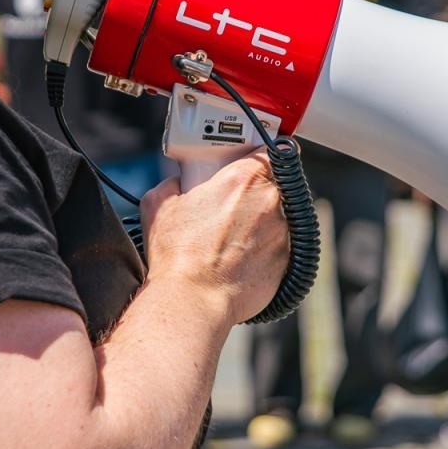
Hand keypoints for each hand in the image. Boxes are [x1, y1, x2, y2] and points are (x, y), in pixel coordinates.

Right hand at [138, 149, 289, 325]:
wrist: (194, 299)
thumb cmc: (177, 255)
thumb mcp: (159, 204)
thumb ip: (174, 182)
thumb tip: (180, 181)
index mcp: (243, 178)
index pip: (268, 149)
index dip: (257, 155)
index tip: (248, 162)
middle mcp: (270, 200)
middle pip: (275, 182)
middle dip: (257, 188)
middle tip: (233, 201)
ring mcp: (283, 231)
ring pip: (280, 214)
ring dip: (263, 219)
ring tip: (234, 236)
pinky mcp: (287, 260)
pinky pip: (282, 244)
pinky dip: (266, 247)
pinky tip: (241, 257)